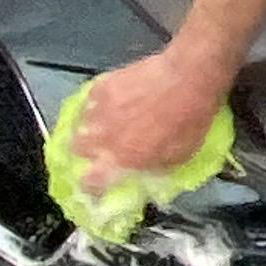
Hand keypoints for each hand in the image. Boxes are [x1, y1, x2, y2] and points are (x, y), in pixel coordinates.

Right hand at [74, 48, 226, 184]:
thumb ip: (155, 169)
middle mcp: (103, 136)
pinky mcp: (104, 85)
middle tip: (99, 149)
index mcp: (121, 159)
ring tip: (102, 124)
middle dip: (85, 151)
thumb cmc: (189, 119)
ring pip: (80, 122)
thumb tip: (146, 173)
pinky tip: (109, 102)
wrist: (187, 78)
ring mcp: (100, 109)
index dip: (91, 188)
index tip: (95, 188)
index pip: (90, 182)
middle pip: (76, 149)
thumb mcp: (179, 158)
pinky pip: (90, 97)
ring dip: (89, 126)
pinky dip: (96, 102)